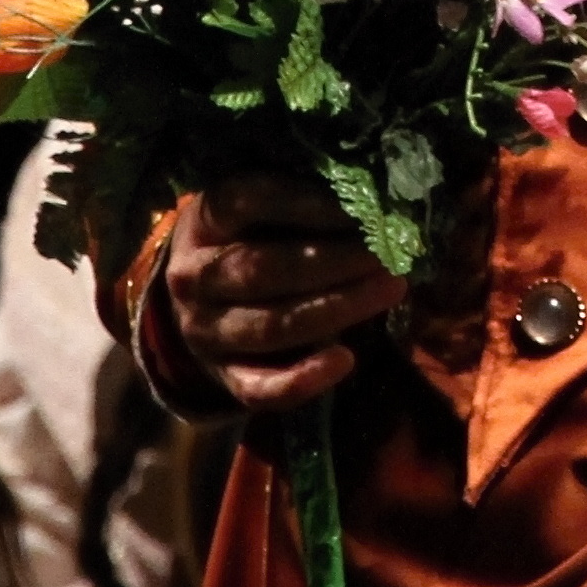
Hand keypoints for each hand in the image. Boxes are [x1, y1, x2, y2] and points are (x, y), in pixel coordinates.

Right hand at [165, 172, 408, 413]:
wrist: (199, 304)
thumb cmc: (246, 241)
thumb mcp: (256, 212)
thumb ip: (299, 204)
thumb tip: (369, 198)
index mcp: (202, 223)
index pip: (248, 203)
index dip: (305, 203)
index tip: (362, 205)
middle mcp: (194, 278)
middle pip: (264, 270)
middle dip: (334, 262)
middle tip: (387, 254)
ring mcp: (206, 332)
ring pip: (271, 326)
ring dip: (337, 309)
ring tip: (391, 289)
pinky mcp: (224, 377)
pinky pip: (259, 388)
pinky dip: (302, 380)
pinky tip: (345, 361)